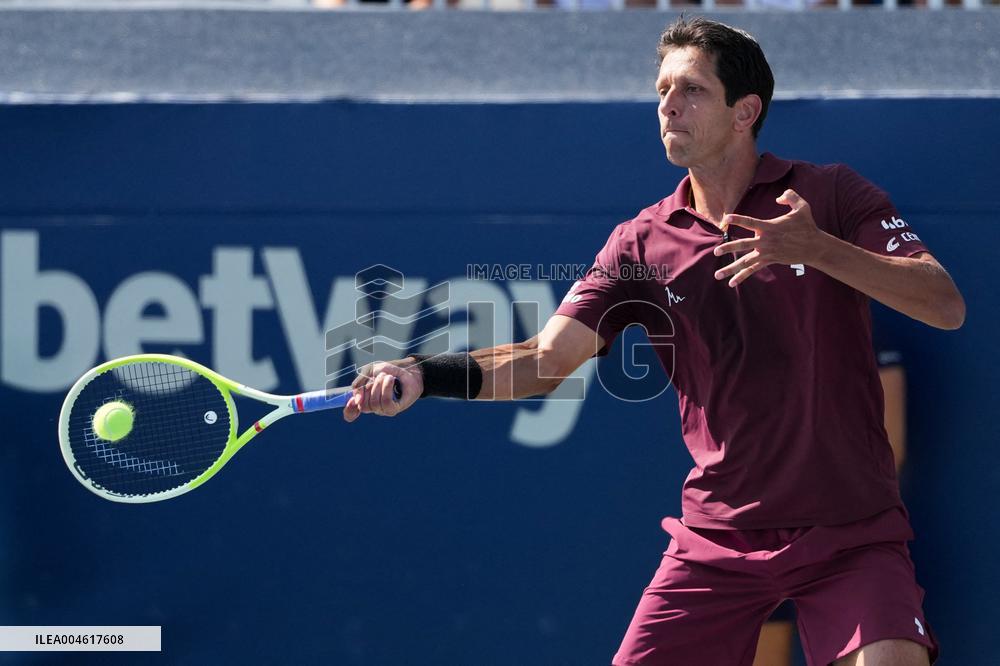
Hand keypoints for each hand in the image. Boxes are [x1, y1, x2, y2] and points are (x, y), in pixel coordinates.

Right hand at [343, 359, 423, 421]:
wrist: (408, 370)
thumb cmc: (389, 371)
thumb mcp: (370, 372)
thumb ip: (359, 384)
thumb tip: (356, 400)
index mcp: (364, 399)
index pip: (351, 412)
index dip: (349, 410)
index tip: (353, 401)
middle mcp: (372, 407)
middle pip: (362, 405)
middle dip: (368, 388)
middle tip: (379, 376)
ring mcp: (383, 409)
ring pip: (373, 403)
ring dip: (379, 385)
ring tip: (387, 376)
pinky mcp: (394, 409)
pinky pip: (385, 402)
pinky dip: (386, 388)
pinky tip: (390, 380)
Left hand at [712, 189, 826, 286]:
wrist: (814, 247)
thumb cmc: (807, 226)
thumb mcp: (802, 207)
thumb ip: (790, 197)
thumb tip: (778, 197)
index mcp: (769, 227)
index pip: (750, 222)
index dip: (738, 219)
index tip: (726, 218)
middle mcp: (765, 241)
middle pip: (743, 245)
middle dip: (728, 248)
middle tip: (716, 252)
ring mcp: (766, 253)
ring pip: (745, 261)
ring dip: (731, 268)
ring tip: (717, 274)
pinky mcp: (769, 261)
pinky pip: (753, 269)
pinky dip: (742, 276)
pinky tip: (731, 284)